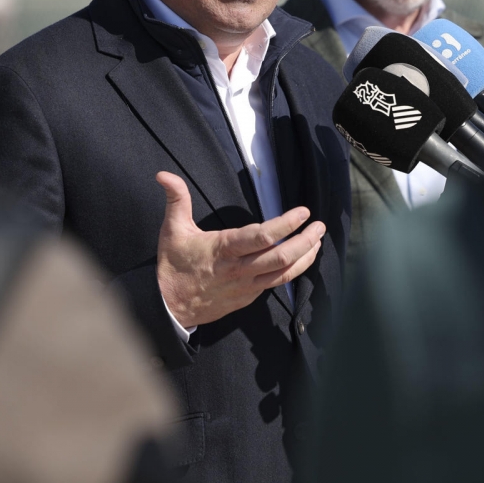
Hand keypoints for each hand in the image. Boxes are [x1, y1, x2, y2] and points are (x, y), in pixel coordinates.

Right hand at [154, 171, 325, 328]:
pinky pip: (276, 284)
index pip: (262, 237)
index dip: (286, 224)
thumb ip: (176, 199)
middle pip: (281, 257)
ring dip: (306, 257)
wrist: (167, 308)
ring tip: (318, 241)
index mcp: (224, 249)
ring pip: (284, 274)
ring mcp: (246, 286)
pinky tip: (302, 260)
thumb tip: (164, 174)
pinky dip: (293, 271)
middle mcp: (239, 269)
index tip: (303, 212)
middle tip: (319, 226)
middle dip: (305, 241)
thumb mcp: (172, 230)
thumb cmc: (172, 266)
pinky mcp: (248, 297)